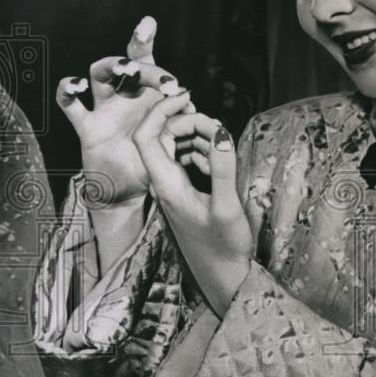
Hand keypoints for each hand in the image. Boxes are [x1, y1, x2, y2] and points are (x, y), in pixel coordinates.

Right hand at [56, 16, 194, 205]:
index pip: (147, 62)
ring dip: (110, 64)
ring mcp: (104, 110)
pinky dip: (67, 91)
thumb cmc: (151, 163)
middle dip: (148, 68)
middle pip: (128, 65)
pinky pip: (70, 106)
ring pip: (99, 74)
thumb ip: (178, 119)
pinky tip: (76, 85)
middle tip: (167, 82)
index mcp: (147, 97)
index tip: (163, 55)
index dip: (147, 44)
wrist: (129, 192)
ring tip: (125, 67)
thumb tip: (187, 99)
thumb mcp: (170, 140)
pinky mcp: (87, 128)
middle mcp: (124, 98)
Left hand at [132, 90, 252, 316]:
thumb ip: (222, 168)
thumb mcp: (228, 206)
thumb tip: (220, 133)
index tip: (187, 98)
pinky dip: (198, 151)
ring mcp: (171, 190)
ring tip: (220, 137)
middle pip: (159, 138)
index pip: (147, 137)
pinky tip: (217, 155)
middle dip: (185, 122)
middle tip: (216, 123)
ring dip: (194, 136)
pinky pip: (182, 162)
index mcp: (167, 186)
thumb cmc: (225, 248)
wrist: (223, 278)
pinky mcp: (182, 195)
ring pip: (172, 149)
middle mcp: (163, 185)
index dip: (161, 111)